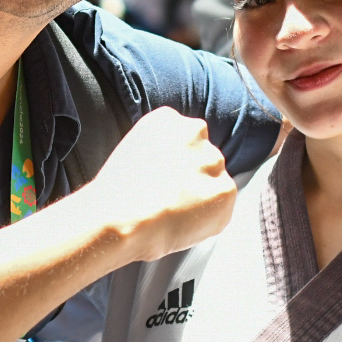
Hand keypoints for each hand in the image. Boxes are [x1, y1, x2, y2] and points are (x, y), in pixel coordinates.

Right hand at [81, 107, 236, 262]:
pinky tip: (183, 222)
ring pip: (215, 180)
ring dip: (203, 195)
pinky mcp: (225, 190)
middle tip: (172, 197)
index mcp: (167, 119)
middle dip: (194, 175)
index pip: (185, 136)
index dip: (176, 161)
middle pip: (204, 155)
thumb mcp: (131, 154)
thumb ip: (159, 152)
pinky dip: (208, 219)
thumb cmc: (115, 194)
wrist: (122, 217)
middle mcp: (194, 132)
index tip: (165, 176)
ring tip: (174, 213)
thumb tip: (170, 172)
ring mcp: (212, 160)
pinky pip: (221, 207)